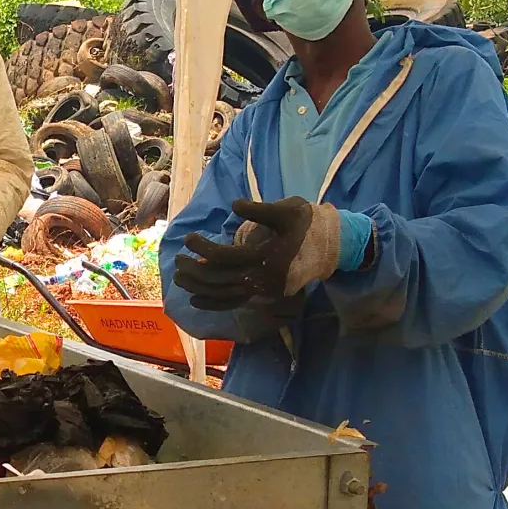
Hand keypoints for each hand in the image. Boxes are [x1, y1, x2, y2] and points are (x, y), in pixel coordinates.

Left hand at [176, 197, 336, 310]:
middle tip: (177, 260)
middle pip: (219, 280)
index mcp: (267, 257)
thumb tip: (234, 205)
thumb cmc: (306, 223)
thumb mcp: (286, 209)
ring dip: (199, 288)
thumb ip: (259, 209)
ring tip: (179, 278)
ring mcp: (265, 291)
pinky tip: (195, 300)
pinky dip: (214, 303)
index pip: (224, 256)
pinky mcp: (265, 295)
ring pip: (224, 294)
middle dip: (195, 271)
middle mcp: (264, 279)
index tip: (188, 238)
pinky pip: (235, 303)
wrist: (331, 246)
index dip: (202, 248)